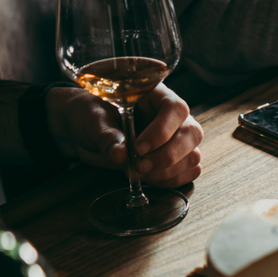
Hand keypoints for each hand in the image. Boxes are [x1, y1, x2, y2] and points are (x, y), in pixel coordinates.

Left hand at [46, 83, 202, 187]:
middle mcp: (173, 117)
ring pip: (193, 156)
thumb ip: (106, 134)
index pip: (175, 109)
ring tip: (140, 173)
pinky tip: (150, 179)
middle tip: (139, 166)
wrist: (85, 130)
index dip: (162, 130)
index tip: (139, 148)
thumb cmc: (90, 114)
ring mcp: (178, 139)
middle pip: (192, 133)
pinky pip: (189, 171)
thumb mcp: (92, 119)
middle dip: (167, 156)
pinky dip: (172, 180)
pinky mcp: (176, 159)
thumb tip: (119, 154)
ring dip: (168, 171)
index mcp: (155, 96)